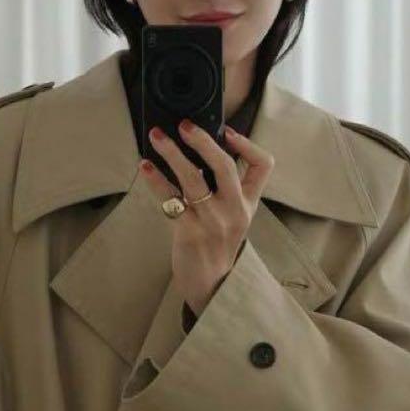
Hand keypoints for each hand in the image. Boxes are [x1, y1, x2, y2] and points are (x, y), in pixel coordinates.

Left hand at [139, 119, 273, 314]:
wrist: (211, 285)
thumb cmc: (217, 246)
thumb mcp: (233, 217)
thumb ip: (225, 189)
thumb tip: (199, 152)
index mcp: (248, 203)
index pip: (263, 166)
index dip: (248, 144)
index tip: (228, 132)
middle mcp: (234, 210)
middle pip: (224, 166)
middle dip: (203, 141)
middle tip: (184, 125)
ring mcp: (212, 222)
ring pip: (193, 179)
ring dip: (172, 153)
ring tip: (156, 136)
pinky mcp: (190, 232)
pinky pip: (171, 198)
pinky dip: (156, 179)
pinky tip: (145, 166)